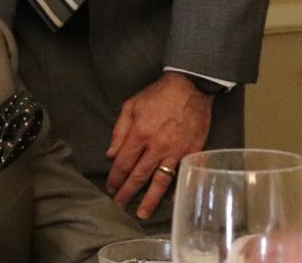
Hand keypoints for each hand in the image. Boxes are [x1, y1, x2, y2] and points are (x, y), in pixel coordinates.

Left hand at [105, 71, 211, 218]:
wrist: (189, 88)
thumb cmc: (157, 95)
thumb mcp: (131, 105)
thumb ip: (119, 131)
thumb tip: (110, 155)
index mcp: (139, 133)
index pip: (123, 162)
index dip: (116, 177)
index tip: (111, 188)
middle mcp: (156, 146)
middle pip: (139, 176)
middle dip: (127, 192)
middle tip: (119, 206)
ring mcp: (175, 151)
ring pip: (160, 181)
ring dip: (149, 200)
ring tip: (141, 213)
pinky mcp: (191, 153)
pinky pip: (180, 175)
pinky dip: (173, 189)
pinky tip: (167, 200)